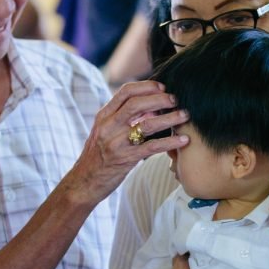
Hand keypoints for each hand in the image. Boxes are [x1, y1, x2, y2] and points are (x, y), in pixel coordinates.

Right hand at [71, 81, 188, 205]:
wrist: (83, 182)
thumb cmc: (98, 156)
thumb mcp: (104, 132)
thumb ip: (122, 118)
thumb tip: (151, 107)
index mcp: (104, 116)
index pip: (125, 92)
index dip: (146, 86)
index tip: (162, 87)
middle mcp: (108, 126)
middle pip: (136, 104)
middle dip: (159, 99)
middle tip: (175, 100)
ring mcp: (116, 143)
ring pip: (146, 124)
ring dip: (169, 119)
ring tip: (184, 116)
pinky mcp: (124, 159)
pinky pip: (151, 147)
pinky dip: (170, 142)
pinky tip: (183, 140)